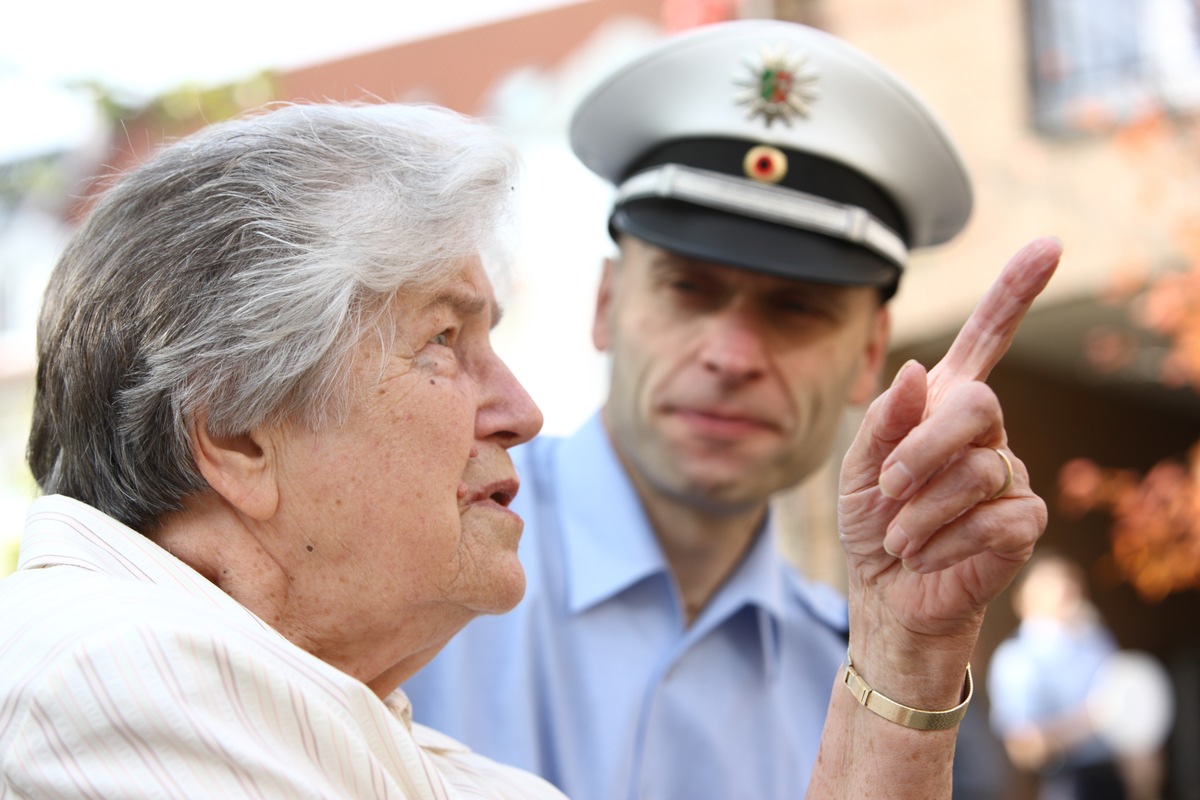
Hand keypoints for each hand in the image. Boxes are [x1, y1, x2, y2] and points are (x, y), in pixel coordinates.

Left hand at [838, 237, 1061, 692]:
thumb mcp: (857, 471)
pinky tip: (928, 555)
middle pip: (979, 406)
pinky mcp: (1024, 521)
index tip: (1049, 245)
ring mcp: (1009, 474)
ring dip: (922, 510)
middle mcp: (984, 432)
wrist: (887, 592)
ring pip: (979, 470)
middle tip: (889, 489)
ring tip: (900, 537)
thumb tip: (916, 372)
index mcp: (943, 405)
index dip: (1014, 293)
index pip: (986, 340)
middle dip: (923, 451)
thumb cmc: (873, 523)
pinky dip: (946, 541)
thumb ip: (882, 423)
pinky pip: (997, 518)